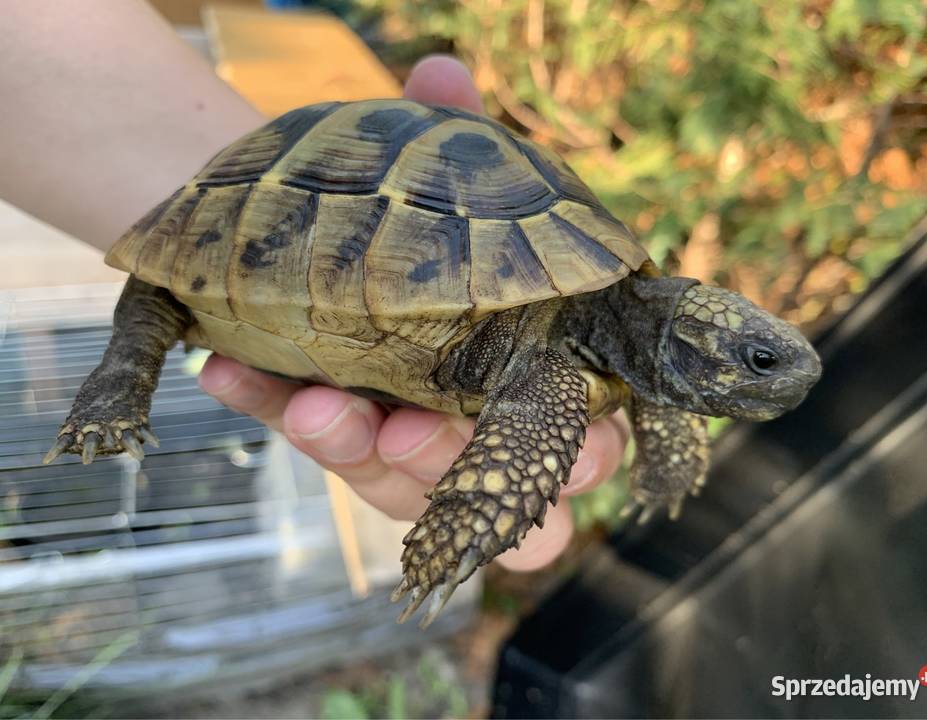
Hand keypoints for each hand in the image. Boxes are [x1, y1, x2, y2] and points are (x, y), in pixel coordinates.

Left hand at [198, 55, 629, 570]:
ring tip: (316, 407)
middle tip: (409, 432)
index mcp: (548, 370)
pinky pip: (323, 442)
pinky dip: (279, 408)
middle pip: (505, 492)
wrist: (338, 234)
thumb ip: (457, 136)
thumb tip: (440, 69)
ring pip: (402, 483)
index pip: (587, 440)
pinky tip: (229, 372)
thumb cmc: (432, 216)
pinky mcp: (350, 437)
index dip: (580, 454)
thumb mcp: (451, 176)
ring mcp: (416, 438)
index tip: (563, 444)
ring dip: (357, 449)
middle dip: (451, 463)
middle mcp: (489, 419)